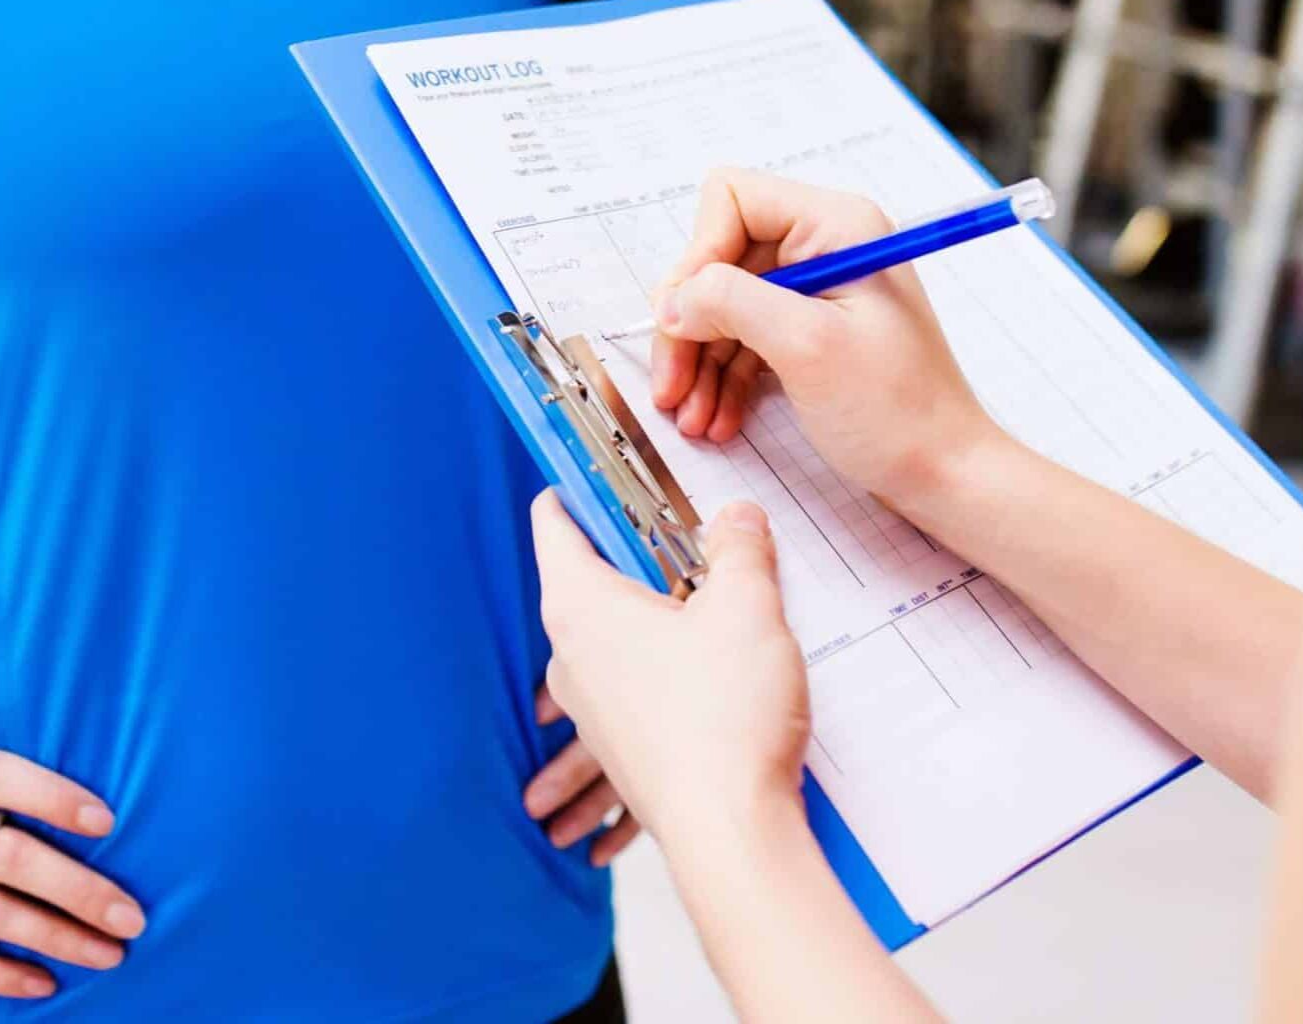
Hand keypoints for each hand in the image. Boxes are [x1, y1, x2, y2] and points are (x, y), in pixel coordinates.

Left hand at [531, 492, 809, 850]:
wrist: (730, 833)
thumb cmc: (724, 716)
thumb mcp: (747, 608)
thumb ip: (739, 549)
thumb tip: (736, 516)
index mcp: (582, 605)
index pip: (556, 525)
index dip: (577, 489)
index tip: (593, 468)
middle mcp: (571, 657)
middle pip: (582, 586)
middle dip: (622, 560)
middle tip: (670, 538)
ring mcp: (590, 711)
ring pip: (599, 653)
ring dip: (640, 626)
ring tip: (687, 615)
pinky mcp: (619, 753)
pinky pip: (619, 715)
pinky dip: (647, 694)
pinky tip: (679, 701)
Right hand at [650, 169, 1006, 520]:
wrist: (945, 475)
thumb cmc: (898, 411)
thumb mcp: (806, 346)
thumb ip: (731, 302)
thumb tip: (674, 297)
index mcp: (836, 225)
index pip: (732, 200)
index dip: (697, 255)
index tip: (680, 318)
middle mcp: (825, 245)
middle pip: (720, 258)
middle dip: (689, 323)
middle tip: (669, 385)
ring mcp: (819, 289)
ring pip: (725, 303)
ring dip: (700, 359)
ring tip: (690, 416)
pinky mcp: (813, 330)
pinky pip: (747, 337)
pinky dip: (725, 376)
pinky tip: (716, 417)